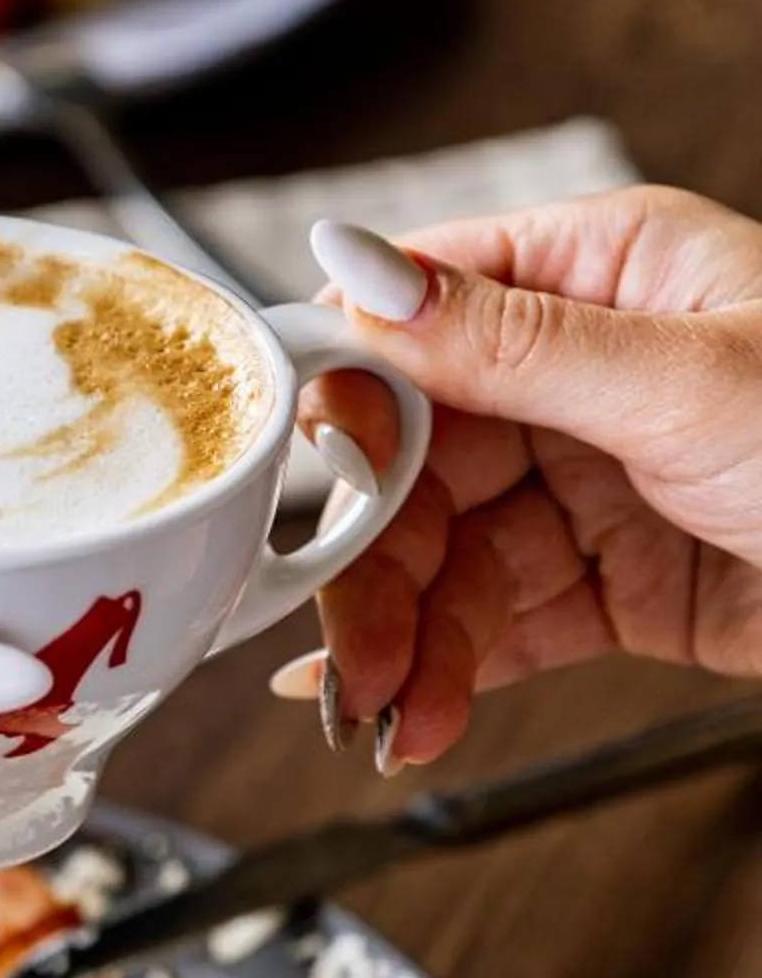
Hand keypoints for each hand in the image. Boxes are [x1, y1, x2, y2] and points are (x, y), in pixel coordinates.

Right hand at [286, 189, 761, 766]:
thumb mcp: (686, 378)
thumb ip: (509, 341)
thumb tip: (360, 265)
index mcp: (597, 272)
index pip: (417, 314)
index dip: (343, 396)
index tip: (290, 474)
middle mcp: (581, 369)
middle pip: (414, 458)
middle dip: (368, 558)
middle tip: (342, 640)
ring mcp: (592, 479)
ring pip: (444, 555)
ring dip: (402, 639)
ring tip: (386, 708)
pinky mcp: (612, 583)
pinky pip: (499, 623)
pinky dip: (451, 674)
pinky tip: (418, 712)